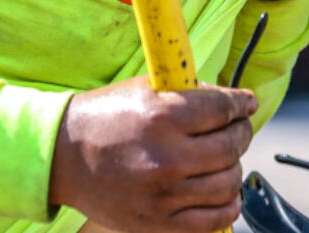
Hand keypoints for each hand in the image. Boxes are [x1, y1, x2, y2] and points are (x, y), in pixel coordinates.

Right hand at [49, 76, 256, 232]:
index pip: (223, 110)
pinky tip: (223, 191)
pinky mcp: (158, 223)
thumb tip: (233, 101)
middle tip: (239, 127)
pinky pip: (214, 220)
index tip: (246, 103)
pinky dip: (228, 205)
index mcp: (161, 117)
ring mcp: (163, 195)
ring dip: (234, 167)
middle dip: (242, 132)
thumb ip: (189, 92)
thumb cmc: (105, 118)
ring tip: (226, 159)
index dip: (241, 104)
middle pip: (230, 146)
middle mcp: (166, 158)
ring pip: (228, 183)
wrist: (63, 157)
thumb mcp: (145, 89)